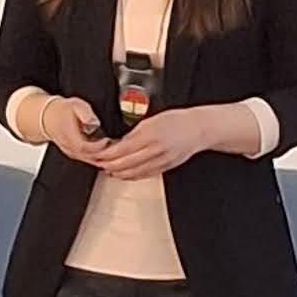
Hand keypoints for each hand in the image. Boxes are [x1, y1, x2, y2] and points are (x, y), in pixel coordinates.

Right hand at [41, 96, 110, 164]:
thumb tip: (94, 122)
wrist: (49, 118)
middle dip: (106, 154)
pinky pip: (90, 161)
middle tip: (118, 146)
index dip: (98, 146)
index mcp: (70, 137)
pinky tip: (109, 152)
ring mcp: (73, 154)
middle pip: (90, 158)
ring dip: (105, 158)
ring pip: (91, 162)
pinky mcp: (76, 155)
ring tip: (116, 149)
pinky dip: (100, 158)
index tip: (108, 139)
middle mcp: (71, 149)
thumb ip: (85, 113)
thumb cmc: (62, 111)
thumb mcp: (75, 105)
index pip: (85, 148)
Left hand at [92, 107, 210, 179]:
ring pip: (134, 172)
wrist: (198, 129)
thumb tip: (119, 143)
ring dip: (119, 172)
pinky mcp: (166, 167)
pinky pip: (145, 174)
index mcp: (150, 134)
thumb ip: (135, 132)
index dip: (107, 154)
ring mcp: (162, 160)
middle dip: (109, 165)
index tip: (98, 154)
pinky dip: (132, 176)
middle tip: (99, 164)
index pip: (122, 148)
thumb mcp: (152, 120)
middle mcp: (156, 148)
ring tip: (108, 169)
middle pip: (126, 163)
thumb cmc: (177, 120)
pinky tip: (124, 174)